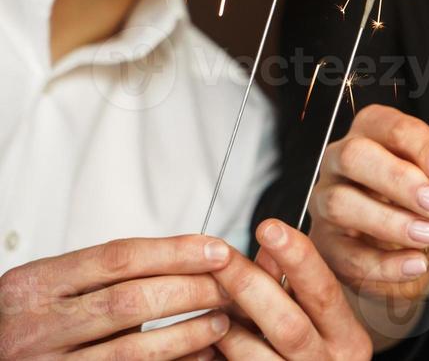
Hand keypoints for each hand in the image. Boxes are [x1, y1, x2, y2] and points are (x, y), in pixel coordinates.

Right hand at [0, 234, 232, 358]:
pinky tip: (198, 355)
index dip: (174, 252)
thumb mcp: (49, 286)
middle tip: (230, 284)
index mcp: (33, 286)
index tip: (216, 249)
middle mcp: (35, 328)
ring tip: (221, 321)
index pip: (118, 259)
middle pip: (131, 301)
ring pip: (133, 349)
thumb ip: (105, 276)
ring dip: (186, 334)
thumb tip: (187, 259)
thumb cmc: (27, 319)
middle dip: (190, 290)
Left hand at [210, 219, 371, 358]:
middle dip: (249, 285)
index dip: (297, 257)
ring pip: (253, 355)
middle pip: (286, 323)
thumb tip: (267, 246)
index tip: (269, 227)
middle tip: (220, 256)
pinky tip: (202, 337)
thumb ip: (293, 284)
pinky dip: (216, 351)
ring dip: (225, 325)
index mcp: (348, 338)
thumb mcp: (316, 317)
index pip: (324, 291)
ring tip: (208, 302)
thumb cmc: (316, 354)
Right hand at [309, 105, 428, 345]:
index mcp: (376, 132)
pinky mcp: (324, 245)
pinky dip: (384, 263)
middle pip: (353, 155)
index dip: (422, 148)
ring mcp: (325, 201)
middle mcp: (342, 160)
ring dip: (390, 222)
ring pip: (340, 203)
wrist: (423, 258)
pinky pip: (344, 254)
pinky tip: (416, 264)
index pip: (392, 128)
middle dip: (398, 179)